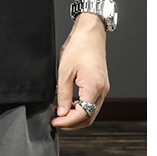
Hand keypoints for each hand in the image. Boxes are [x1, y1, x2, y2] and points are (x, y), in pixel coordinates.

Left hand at [51, 14, 109, 129]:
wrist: (91, 32)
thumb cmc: (79, 46)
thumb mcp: (64, 71)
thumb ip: (63, 94)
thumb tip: (61, 112)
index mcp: (94, 87)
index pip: (82, 115)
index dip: (66, 122)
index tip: (54, 122)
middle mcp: (102, 90)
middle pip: (89, 117)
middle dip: (71, 123)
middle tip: (56, 121)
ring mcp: (103, 87)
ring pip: (91, 112)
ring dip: (76, 116)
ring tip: (60, 113)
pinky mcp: (101, 84)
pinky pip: (92, 103)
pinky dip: (81, 108)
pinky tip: (69, 104)